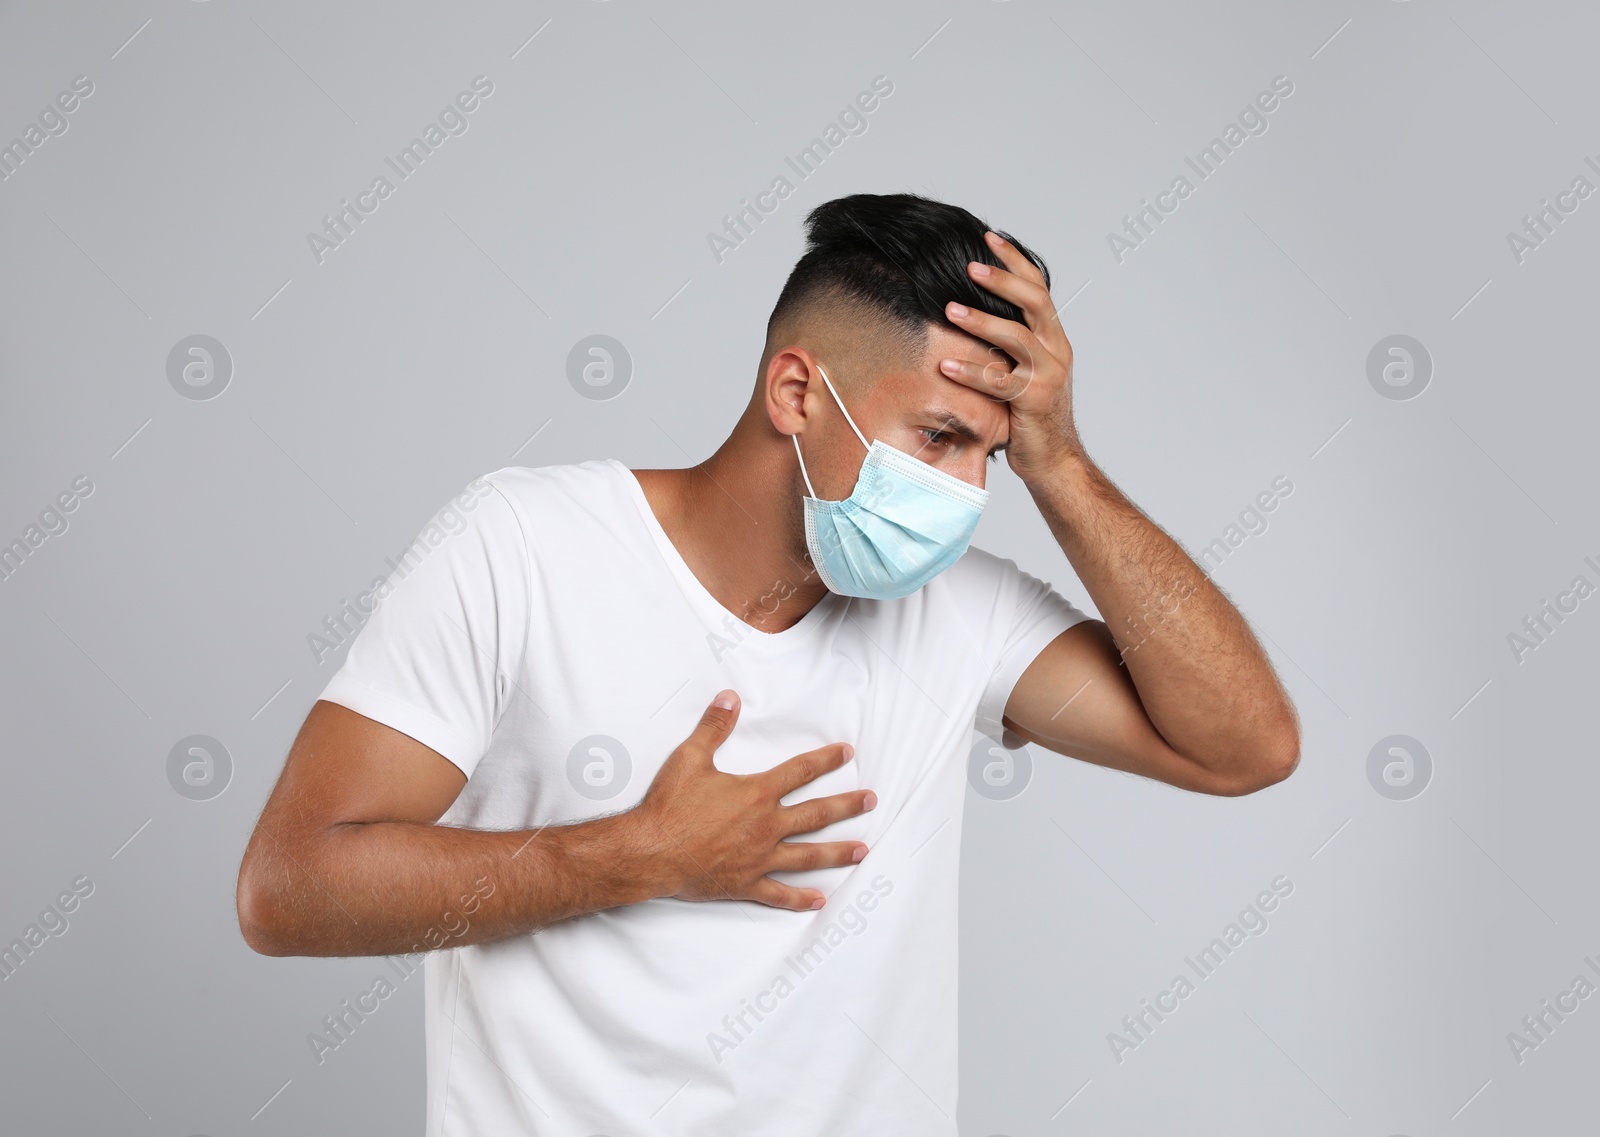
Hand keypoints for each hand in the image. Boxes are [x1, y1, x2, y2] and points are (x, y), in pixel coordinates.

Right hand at [629, 690, 874, 910]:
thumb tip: (730, 698)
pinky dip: (799, 898)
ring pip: (808, 855)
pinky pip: (779, 893)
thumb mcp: (690, 758)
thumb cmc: (669, 806)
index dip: (826, 760)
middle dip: (847, 806)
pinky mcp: (746, 883)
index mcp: (756, 794)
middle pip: (816, 814)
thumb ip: (714, 726)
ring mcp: (759, 857)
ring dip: (837, 852)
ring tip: (861, 850)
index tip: (846, 753)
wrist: (651, 851)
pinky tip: (818, 901)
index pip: (800, 771)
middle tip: (870, 801)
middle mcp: (766, 826)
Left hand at [940, 229, 1081, 481]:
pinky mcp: (1034, 400)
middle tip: (969, 267)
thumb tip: (966, 313)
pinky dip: (971, 371)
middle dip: (1002, 280)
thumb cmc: (1028, 414)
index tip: (990, 238)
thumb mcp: (1021, 370)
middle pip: (1034, 301)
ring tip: (948, 310)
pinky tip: (945, 364)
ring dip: (980, 321)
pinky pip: (999, 381)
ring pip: (1016, 337)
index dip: (1015, 260)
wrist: (1053, 458)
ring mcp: (1048, 375)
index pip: (1038, 287)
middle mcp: (1056, 350)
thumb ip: (1006, 345)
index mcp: (1053, 337)